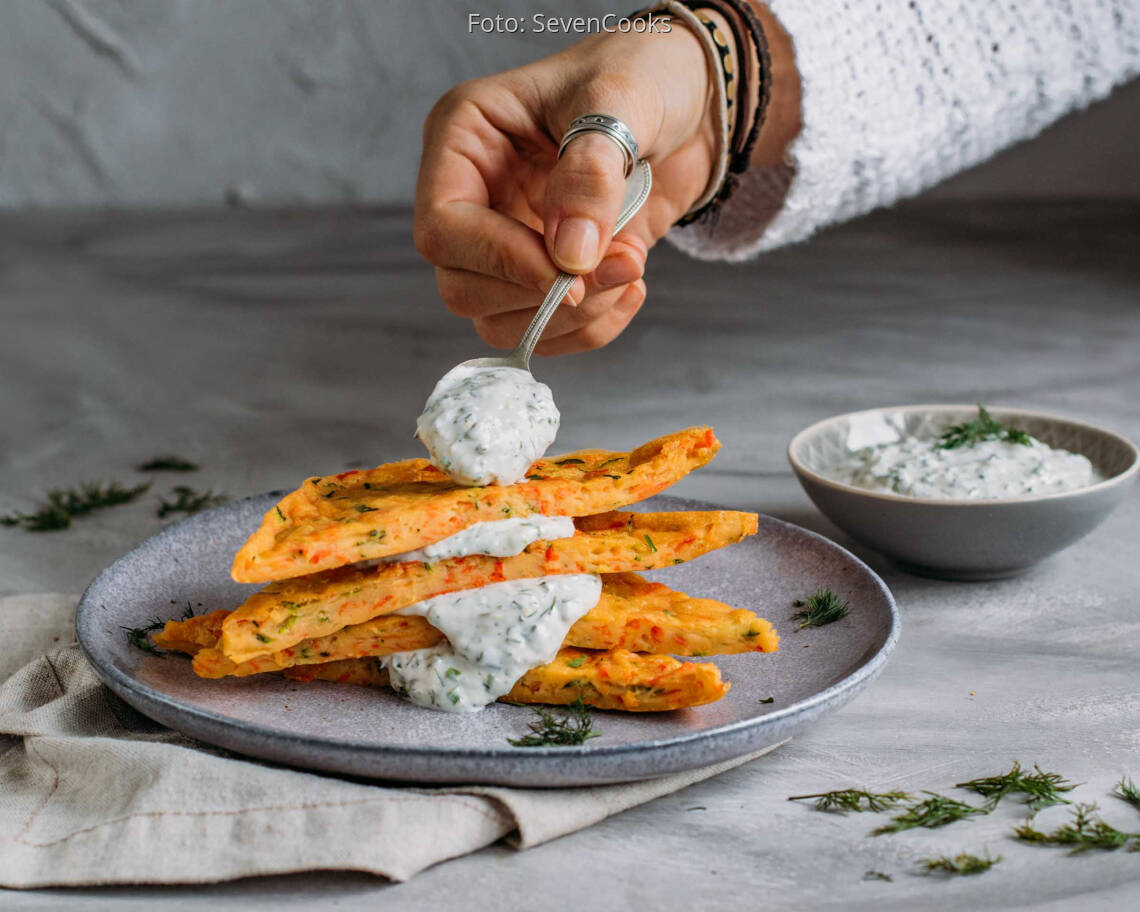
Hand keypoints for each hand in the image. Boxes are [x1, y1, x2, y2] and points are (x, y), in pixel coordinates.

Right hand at [414, 22, 716, 354]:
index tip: (569, 272)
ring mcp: (508, 239)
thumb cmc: (644, 73)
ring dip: (572, 318)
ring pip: (500, 319)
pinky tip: (632, 284)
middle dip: (543, 296)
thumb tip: (568, 257)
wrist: (693, 100)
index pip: (443, 227)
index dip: (500, 260)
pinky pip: (546, 330)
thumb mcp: (620, 102)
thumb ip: (590, 176)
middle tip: (620, 264)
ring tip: (631, 268)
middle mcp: (475, 195)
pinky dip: (592, 326)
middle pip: (463, 286)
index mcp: (465, 138)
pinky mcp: (547, 272)